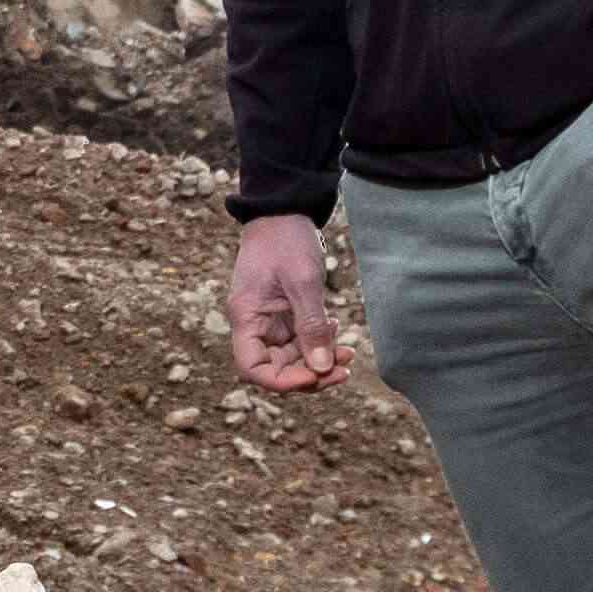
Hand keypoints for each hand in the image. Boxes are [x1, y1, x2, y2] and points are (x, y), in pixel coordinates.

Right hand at [222, 212, 349, 391]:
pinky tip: (335, 328)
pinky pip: (298, 339)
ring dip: (318, 359)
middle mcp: (253, 323)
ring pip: (290, 356)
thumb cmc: (286, 239)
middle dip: (310, 373)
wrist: (282, 210)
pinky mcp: (282, 313)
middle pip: (275, 367)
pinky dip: (318, 341)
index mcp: (246, 316)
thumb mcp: (302, 281)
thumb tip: (321, 368)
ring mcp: (268, 319)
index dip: (283, 381)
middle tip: (344, 368)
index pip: (253, 368)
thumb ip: (311, 326)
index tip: (315, 375)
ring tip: (346, 349)